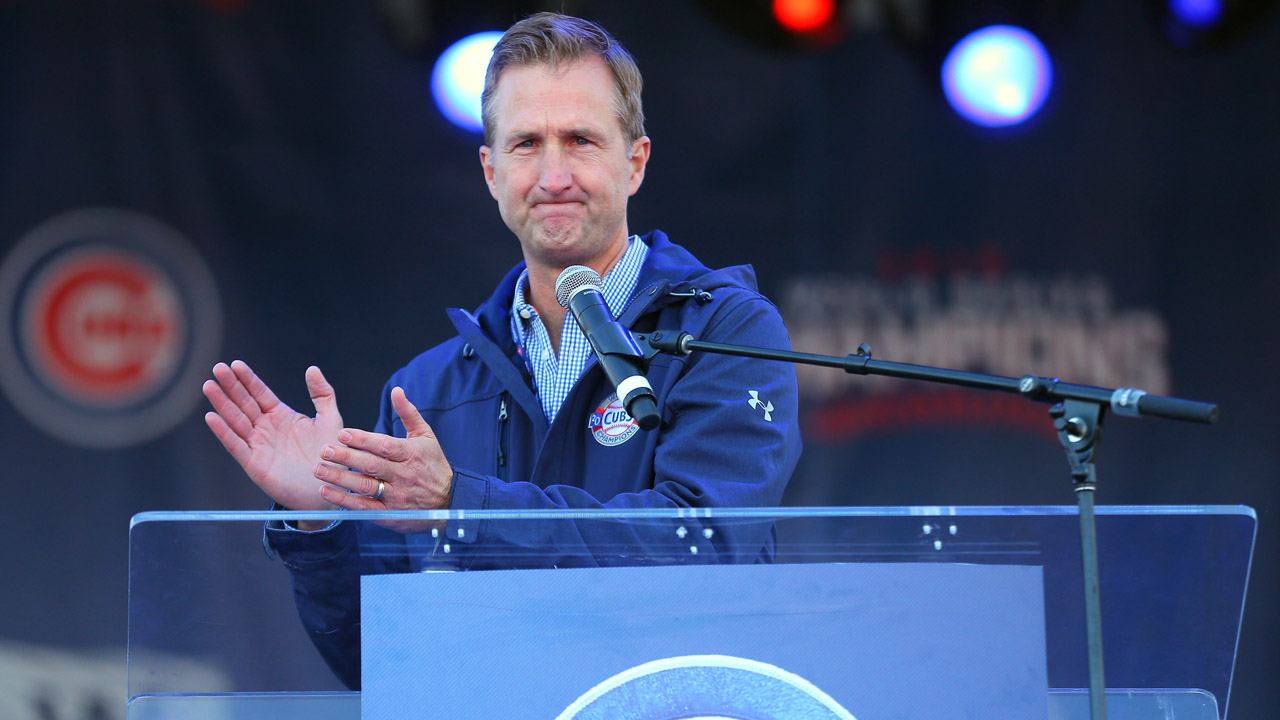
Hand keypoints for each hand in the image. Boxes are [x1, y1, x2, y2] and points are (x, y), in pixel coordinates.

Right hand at [203, 361, 341, 517]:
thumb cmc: (331, 456)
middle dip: (231, 386)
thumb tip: (312, 368)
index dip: (248, 379)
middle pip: (244, 403)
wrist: (328, 490)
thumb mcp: (330, 420)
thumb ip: (322, 394)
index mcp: (282, 416)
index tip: (236, 364)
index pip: (260, 393)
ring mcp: (258, 445)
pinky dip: (223, 432)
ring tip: (209, 386)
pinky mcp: (254, 464)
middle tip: (218, 368)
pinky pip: (236, 445)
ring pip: (236, 421)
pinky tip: (211, 417)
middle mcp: (267, 428)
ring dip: (222, 404)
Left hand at [312, 386, 453, 533]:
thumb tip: (397, 390)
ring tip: (319, 469)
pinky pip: (364, 507)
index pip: (385, 446)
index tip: (343, 434)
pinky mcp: (389, 514)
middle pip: (372, 465)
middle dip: (346, 458)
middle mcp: (403, 475)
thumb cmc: (434, 465)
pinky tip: (326, 491)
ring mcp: (396, 496)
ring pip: (365, 486)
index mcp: (411, 454)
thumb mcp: (426, 436)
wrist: (450, 501)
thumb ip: (408, 413)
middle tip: (324, 450)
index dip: (363, 440)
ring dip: (340, 478)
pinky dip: (344, 500)